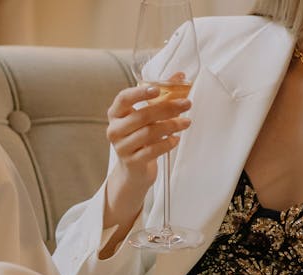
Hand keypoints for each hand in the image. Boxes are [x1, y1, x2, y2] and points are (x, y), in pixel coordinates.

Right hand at [103, 80, 191, 227]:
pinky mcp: (132, 162)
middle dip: (167, 108)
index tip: (157, 89)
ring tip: (186, 122)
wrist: (134, 170)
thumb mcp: (147, 116)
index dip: (140, 93)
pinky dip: (167, 143)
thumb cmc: (140, 138)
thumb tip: (180, 76)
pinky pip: (153, 150)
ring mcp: (122, 147)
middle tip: (186, 104)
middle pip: (142, 115)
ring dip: (172, 125)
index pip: (124, 98)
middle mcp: (115, 129)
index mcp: (116, 113)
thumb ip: (161, 96)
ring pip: (149, 132)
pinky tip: (176, 139)